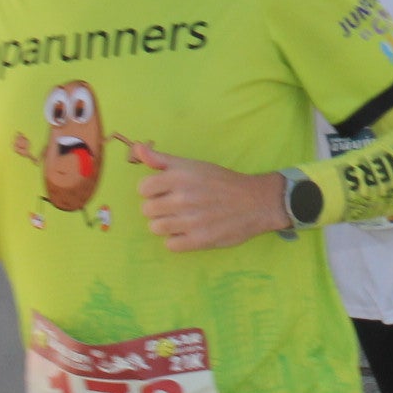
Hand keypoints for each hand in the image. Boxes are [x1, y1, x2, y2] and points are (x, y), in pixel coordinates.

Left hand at [136, 148, 289, 249]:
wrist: (255, 201)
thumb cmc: (220, 181)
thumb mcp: (193, 165)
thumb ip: (162, 159)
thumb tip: (137, 148)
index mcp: (180, 177)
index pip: (143, 189)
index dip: (152, 190)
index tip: (165, 190)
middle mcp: (183, 198)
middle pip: (147, 210)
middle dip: (159, 208)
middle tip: (176, 205)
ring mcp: (191, 221)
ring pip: (155, 228)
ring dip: (166, 224)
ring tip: (182, 218)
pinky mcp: (199, 240)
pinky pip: (170, 245)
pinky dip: (177, 239)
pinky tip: (189, 231)